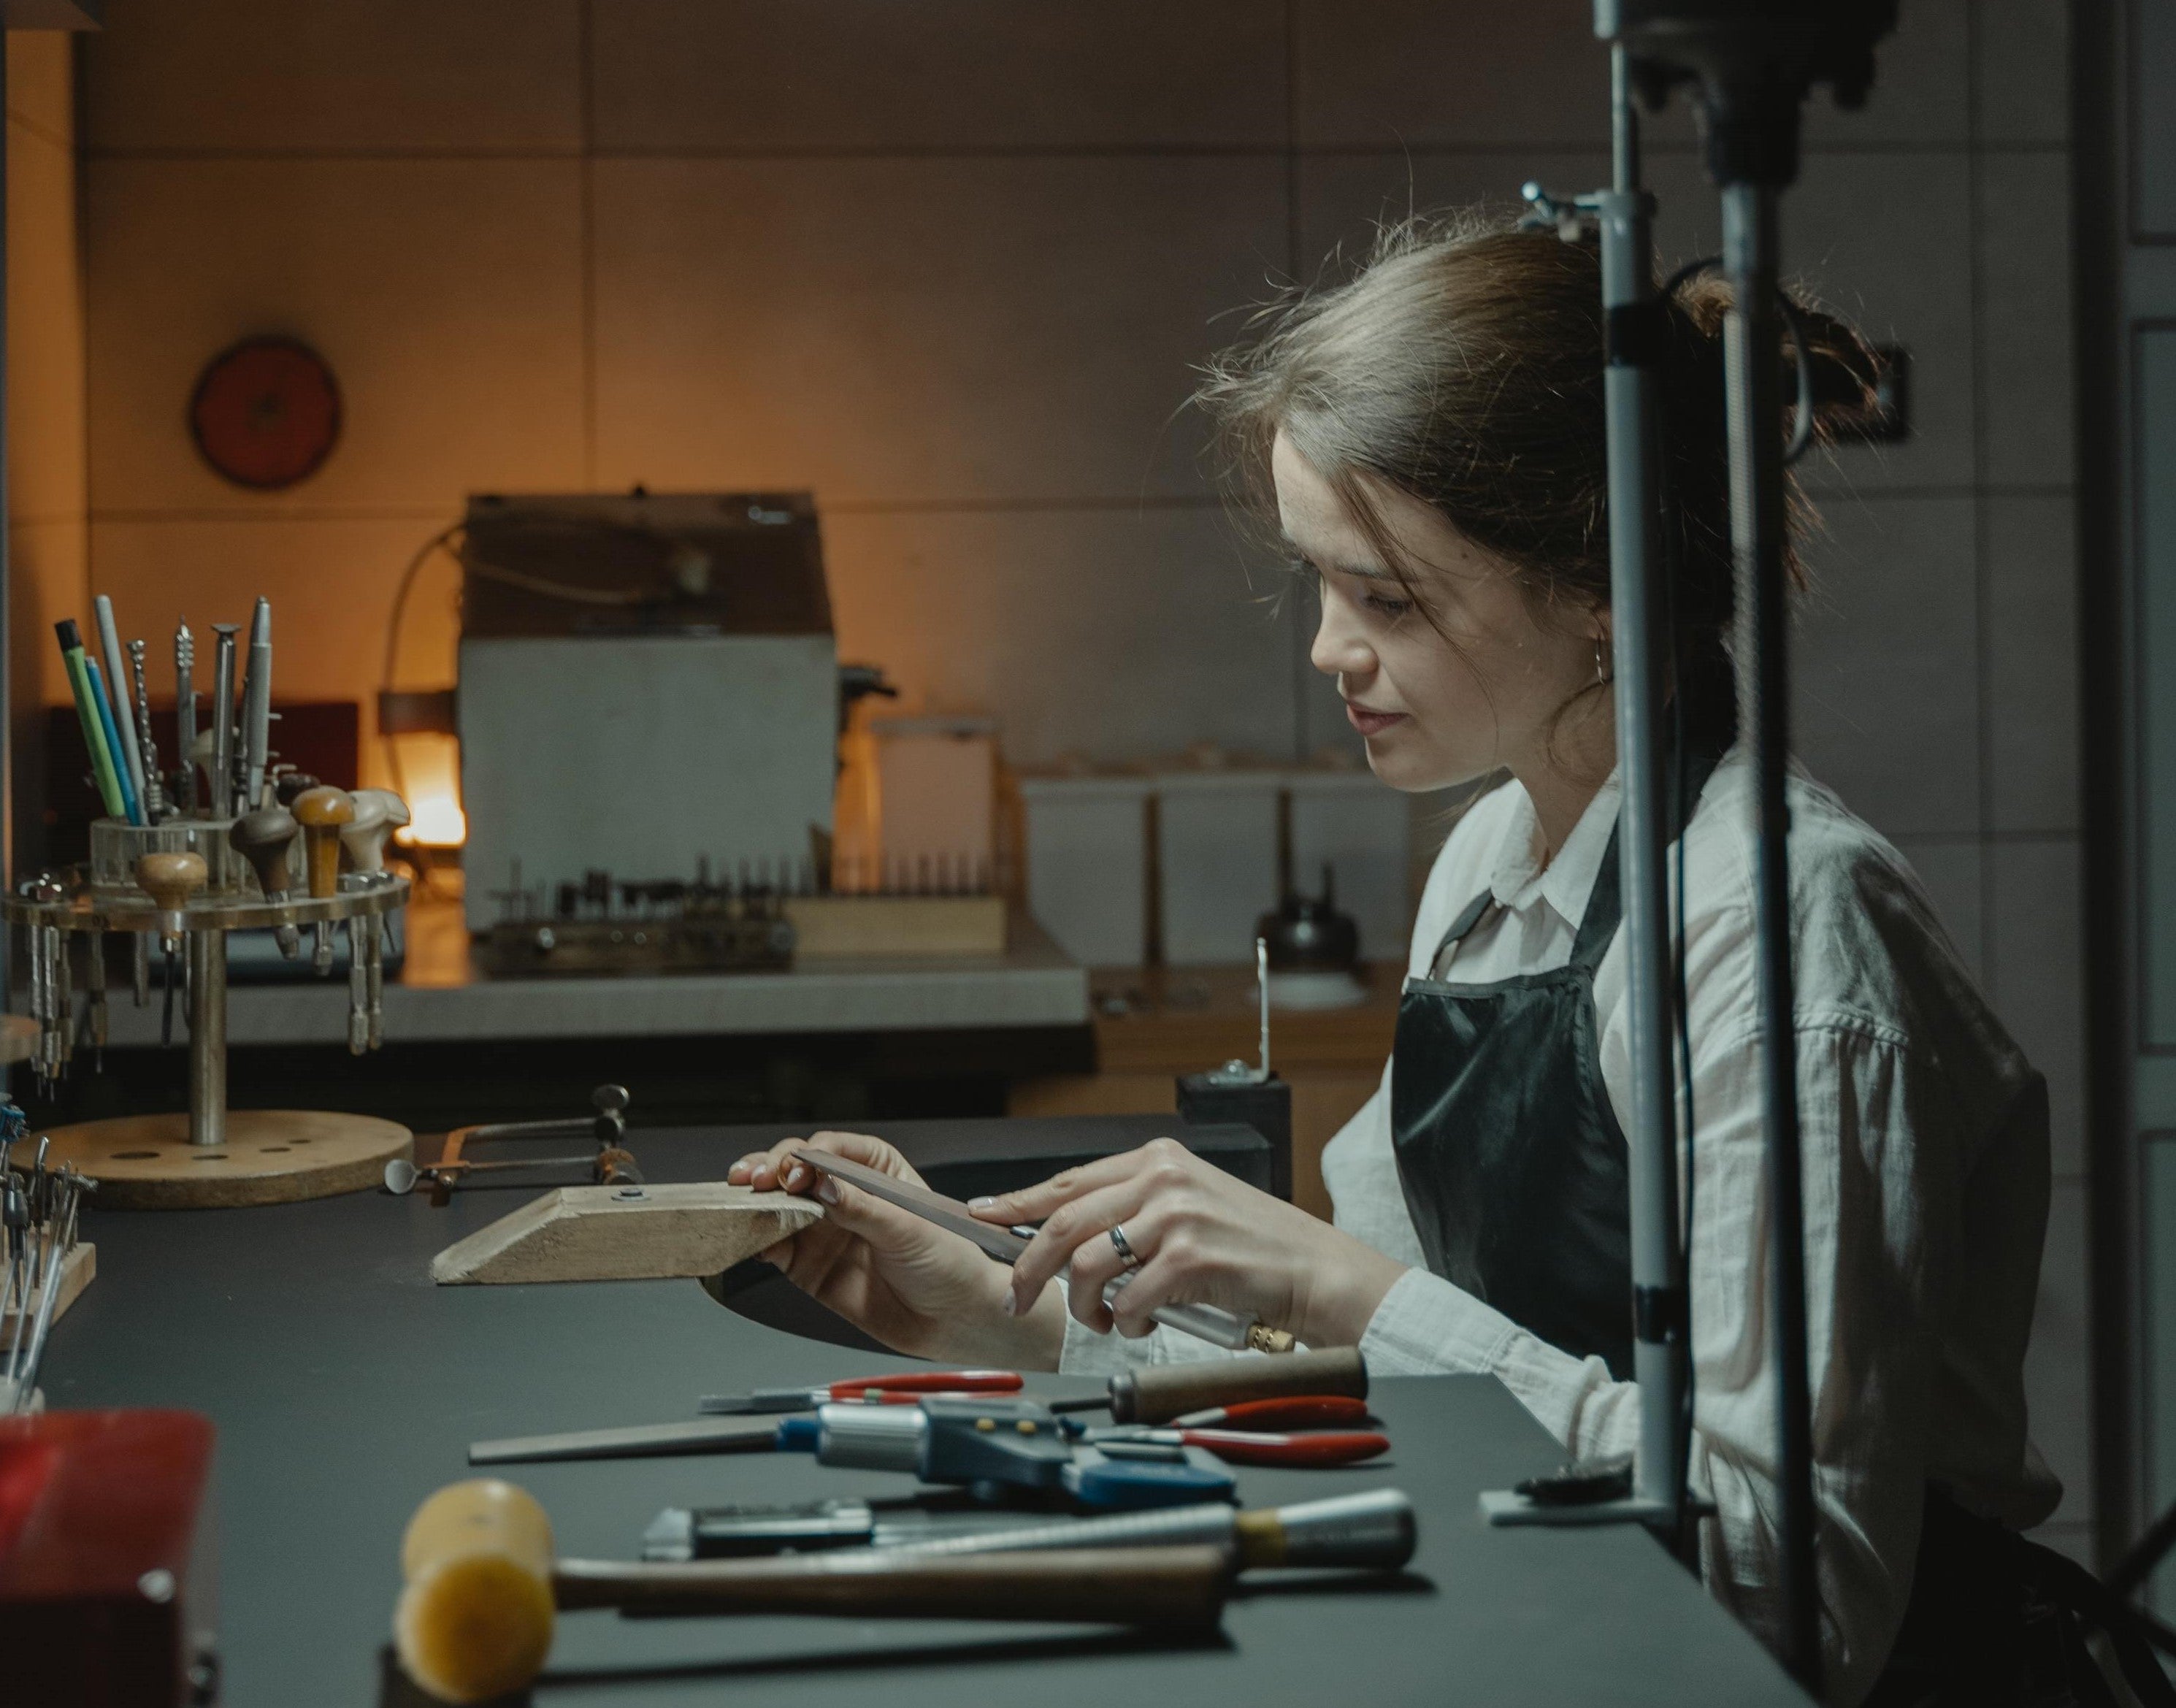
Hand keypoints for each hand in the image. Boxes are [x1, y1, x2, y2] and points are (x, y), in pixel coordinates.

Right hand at [726, 1131, 1066, 1369]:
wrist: (954, 1319)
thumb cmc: (949, 1262)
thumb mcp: (909, 1228)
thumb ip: (860, 1207)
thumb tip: (821, 1187)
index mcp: (874, 1168)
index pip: (829, 1149)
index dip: (807, 1157)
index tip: (797, 1173)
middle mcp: (844, 1194)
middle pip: (794, 1171)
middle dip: (770, 1171)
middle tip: (755, 1181)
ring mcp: (823, 1229)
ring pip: (777, 1206)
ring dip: (755, 1202)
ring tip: (739, 1202)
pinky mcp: (808, 1265)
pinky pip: (774, 1247)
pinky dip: (756, 1240)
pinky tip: (749, 1236)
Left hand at [969, 1138, 1406, 1348]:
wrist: (1314, 1270)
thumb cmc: (1253, 1246)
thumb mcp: (1189, 1206)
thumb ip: (1133, 1210)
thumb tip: (1066, 1237)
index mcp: (1157, 1159)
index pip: (1068, 1181)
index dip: (1018, 1203)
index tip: (984, 1217)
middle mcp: (1163, 1178)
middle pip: (1064, 1222)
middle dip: (1030, 1267)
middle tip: (1019, 1297)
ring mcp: (1177, 1215)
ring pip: (1086, 1263)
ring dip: (1082, 1304)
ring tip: (1102, 1319)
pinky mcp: (1191, 1257)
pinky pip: (1127, 1298)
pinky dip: (1125, 1322)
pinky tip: (1140, 1324)